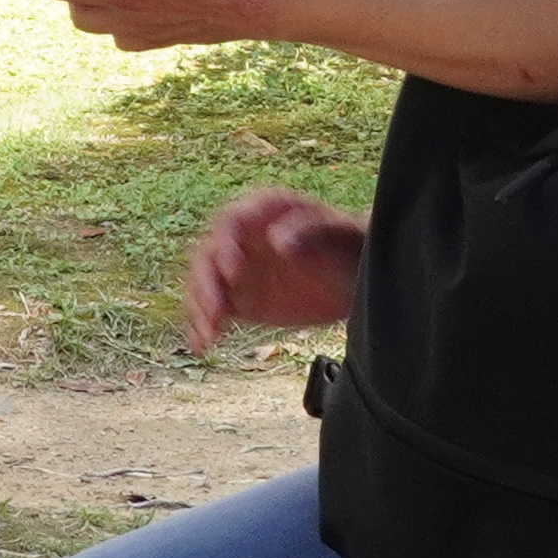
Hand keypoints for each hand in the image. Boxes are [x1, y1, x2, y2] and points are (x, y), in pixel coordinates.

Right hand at [184, 188, 363, 353]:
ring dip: (200, 309)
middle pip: (209, 256)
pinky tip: (201, 346)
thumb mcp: (337, 236)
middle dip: (206, 283)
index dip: (226, 244)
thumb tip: (276, 239)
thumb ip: (309, 232)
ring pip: (204, 285)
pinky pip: (214, 311)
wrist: (357, 279)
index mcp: (264, 210)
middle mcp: (242, 238)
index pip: (232, 222)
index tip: (233, 270)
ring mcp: (238, 269)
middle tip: (216, 310)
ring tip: (209, 334)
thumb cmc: (350, 246)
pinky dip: (202, 327)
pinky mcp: (240, 299)